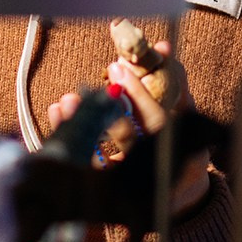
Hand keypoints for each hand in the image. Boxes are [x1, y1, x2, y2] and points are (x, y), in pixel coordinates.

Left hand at [43, 40, 211, 219]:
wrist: (173, 190)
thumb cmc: (176, 141)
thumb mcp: (182, 113)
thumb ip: (174, 83)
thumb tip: (163, 47)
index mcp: (180, 152)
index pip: (158, 123)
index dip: (138, 95)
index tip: (118, 66)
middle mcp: (155, 173)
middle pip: (129, 142)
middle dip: (107, 108)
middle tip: (90, 83)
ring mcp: (130, 189)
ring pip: (101, 158)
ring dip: (82, 124)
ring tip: (68, 98)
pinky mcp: (105, 194)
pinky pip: (83, 165)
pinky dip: (70, 136)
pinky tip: (59, 111)